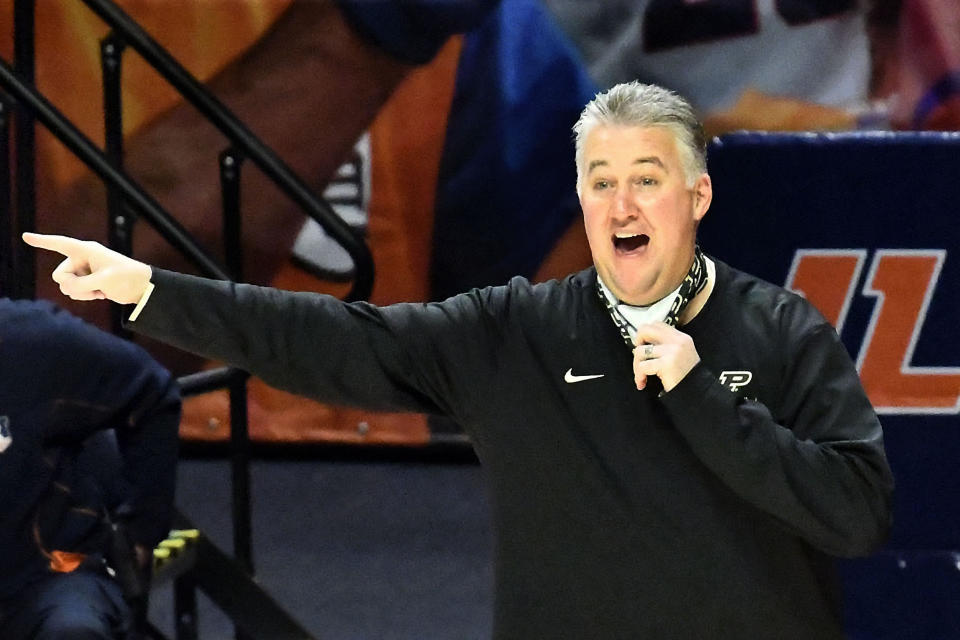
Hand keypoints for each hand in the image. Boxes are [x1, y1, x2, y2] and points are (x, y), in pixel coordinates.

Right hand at [23, 233, 151, 303]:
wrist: (142, 287)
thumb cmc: (127, 278)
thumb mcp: (103, 281)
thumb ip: (81, 284)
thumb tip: (66, 288)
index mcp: (86, 251)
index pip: (60, 244)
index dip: (42, 241)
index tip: (25, 236)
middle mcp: (82, 259)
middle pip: (59, 275)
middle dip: (72, 285)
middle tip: (93, 287)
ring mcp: (84, 271)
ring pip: (65, 285)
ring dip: (80, 292)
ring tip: (99, 290)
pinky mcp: (87, 282)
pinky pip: (74, 291)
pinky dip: (84, 296)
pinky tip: (100, 294)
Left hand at [633, 322, 700, 392]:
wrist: (697, 392)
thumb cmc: (686, 377)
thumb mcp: (682, 354)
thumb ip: (667, 345)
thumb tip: (644, 343)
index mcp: (681, 337)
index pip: (657, 324)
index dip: (645, 333)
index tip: (643, 344)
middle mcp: (677, 341)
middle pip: (646, 330)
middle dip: (637, 341)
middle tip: (639, 355)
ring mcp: (672, 351)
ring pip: (640, 351)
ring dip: (636, 365)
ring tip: (641, 376)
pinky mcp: (666, 364)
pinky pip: (642, 366)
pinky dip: (639, 376)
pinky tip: (642, 382)